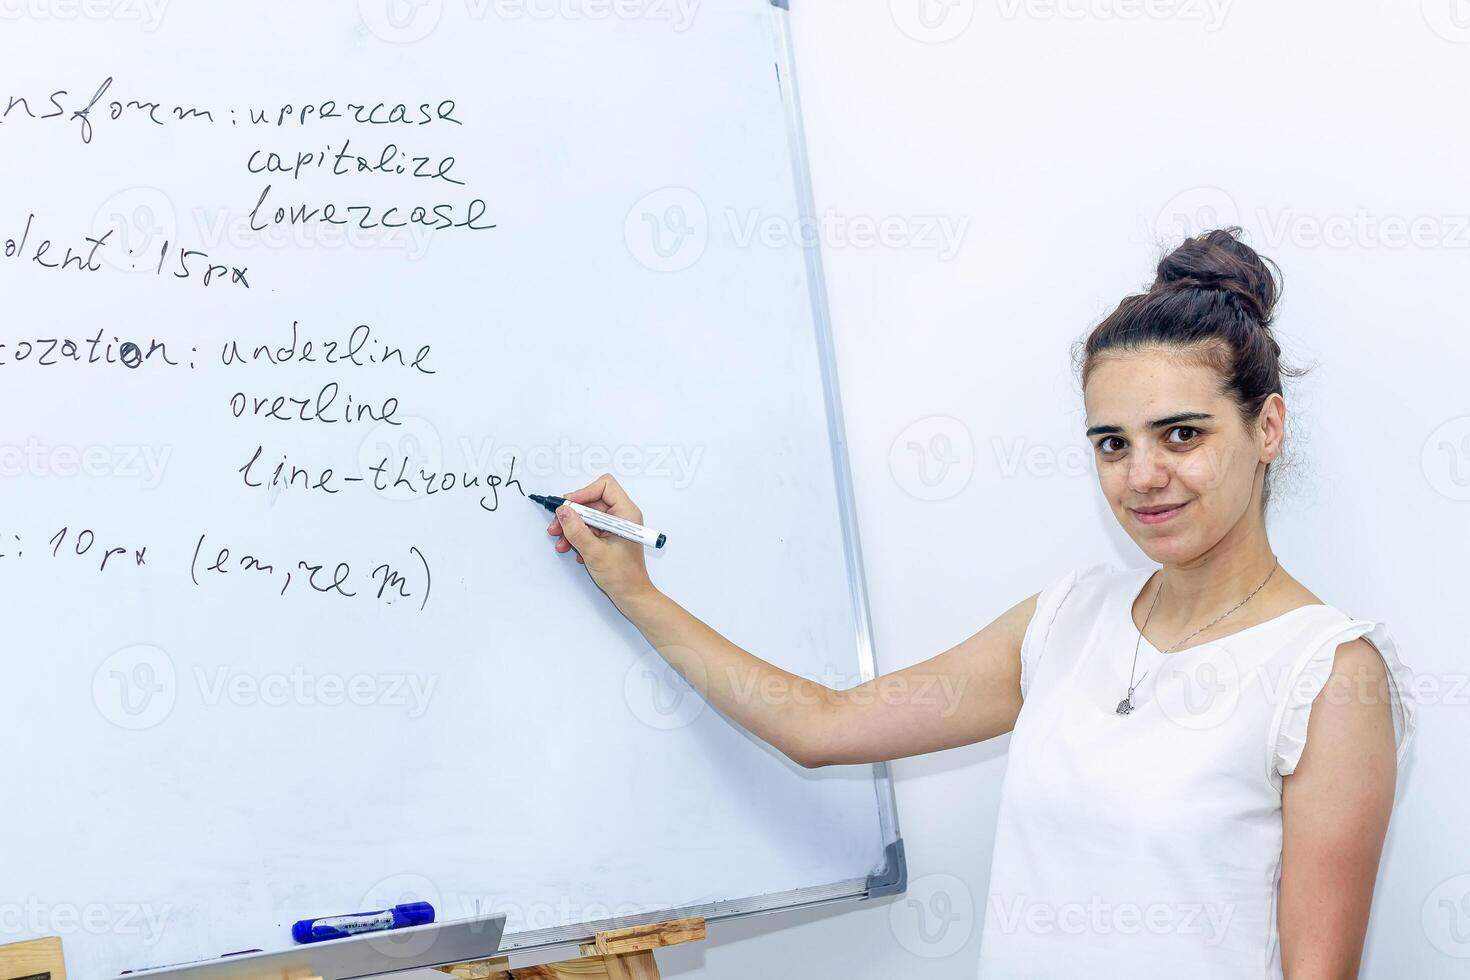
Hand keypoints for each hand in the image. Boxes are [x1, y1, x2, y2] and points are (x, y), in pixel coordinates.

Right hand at [546, 472, 655, 606]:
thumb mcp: (594, 552)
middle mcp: (622, 516)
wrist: (631, 596)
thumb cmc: (623, 576)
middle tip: (556, 528)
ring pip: (587, 516)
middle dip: (572, 515)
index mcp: (626, 513)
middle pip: (591, 501)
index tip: (568, 507)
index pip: (605, 486)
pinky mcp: (609, 536)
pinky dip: (578, 537)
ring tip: (562, 543)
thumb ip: (577, 530)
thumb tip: (563, 511)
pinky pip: (589, 528)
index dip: (584, 493)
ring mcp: (615, 526)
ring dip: (571, 528)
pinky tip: (574, 551)